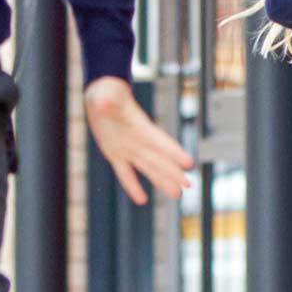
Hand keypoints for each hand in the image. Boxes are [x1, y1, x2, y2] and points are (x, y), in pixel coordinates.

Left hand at [86, 76, 194, 204]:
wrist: (103, 94)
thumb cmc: (107, 91)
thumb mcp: (106, 95)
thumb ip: (107, 101)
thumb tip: (104, 102)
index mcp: (139, 126)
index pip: (160, 141)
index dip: (173, 151)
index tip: (188, 162)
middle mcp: (137, 140)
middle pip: (159, 158)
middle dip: (173, 172)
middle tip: (189, 185)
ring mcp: (128, 148)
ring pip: (148, 168)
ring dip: (162, 181)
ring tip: (177, 194)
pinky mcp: (115, 154)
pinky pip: (125, 173)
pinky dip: (132, 186)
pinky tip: (141, 199)